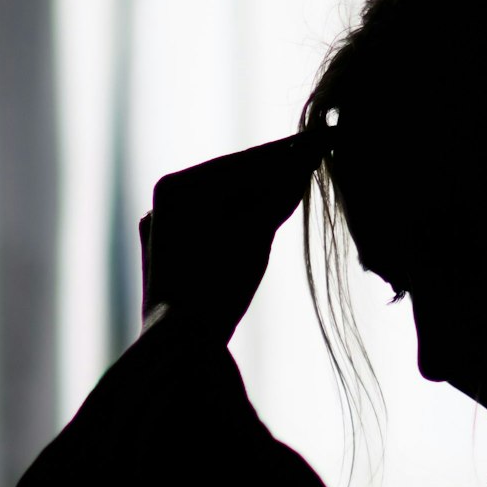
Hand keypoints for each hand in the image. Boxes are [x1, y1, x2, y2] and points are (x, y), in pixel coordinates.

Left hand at [138, 132, 324, 341]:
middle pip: (233, 182)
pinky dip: (244, 222)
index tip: (322, 138)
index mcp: (177, 187)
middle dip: (277, 173)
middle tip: (319, 157)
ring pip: (225, 205)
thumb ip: (281, 191)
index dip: (287, 152)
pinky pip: (214, 230)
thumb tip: (309, 152)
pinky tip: (271, 215)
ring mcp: (164, 231)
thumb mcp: (256, 232)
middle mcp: (163, 203)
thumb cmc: (217, 284)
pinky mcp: (172, 259)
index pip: (245, 162)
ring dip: (263, 196)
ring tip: (302, 182)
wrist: (179, 348)